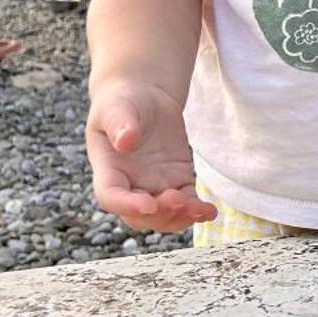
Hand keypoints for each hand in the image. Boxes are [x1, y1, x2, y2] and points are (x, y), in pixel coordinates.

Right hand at [86, 78, 217, 232]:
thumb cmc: (123, 102)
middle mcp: (129, 185)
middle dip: (160, 215)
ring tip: (199, 209)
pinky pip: (185, 204)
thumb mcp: (117, 107)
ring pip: (164, 216)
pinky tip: (209, 211)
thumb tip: (126, 140)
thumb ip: (120, 123)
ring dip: (180, 218)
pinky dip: (196, 211)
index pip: (111, 197)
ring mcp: (153, 186)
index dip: (127, 206)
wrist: (144, 98)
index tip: (148, 205)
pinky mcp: (176, 182)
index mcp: (108, 170)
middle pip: (139, 216)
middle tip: (179, 200)